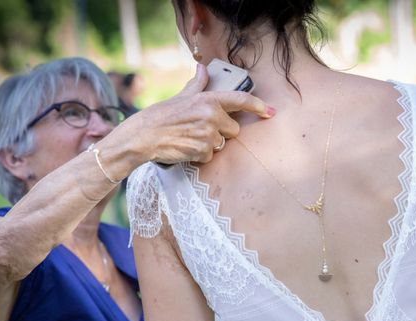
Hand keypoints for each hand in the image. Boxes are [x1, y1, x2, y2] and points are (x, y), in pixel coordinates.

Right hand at [98, 64, 273, 173]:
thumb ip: (197, 84)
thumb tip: (203, 68)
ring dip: (209, 144)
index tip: (271, 111)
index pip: (240, 100)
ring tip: (190, 138)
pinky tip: (187, 147)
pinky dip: (200, 155)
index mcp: (208, 99)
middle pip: (233, 130)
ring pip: (222, 144)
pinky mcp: (203, 151)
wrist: (144, 136)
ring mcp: (208, 134)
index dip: (258, 106)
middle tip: (200, 129)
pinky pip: (211, 156)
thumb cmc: (162, 115)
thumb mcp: (182, 96)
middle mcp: (211, 115)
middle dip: (222, 132)